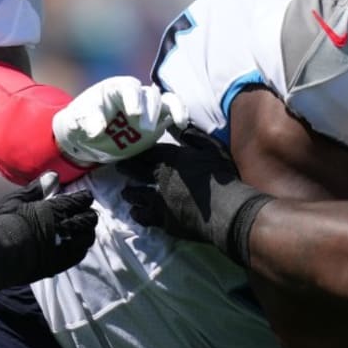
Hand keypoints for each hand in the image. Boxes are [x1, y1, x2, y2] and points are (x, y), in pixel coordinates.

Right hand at [0, 176, 97, 286]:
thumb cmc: (1, 224)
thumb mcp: (15, 200)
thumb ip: (37, 189)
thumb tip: (54, 177)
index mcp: (55, 209)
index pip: (80, 201)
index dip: (83, 198)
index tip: (83, 197)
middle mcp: (65, 229)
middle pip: (88, 220)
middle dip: (88, 215)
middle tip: (85, 212)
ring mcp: (63, 249)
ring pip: (87, 239)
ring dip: (86, 232)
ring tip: (81, 229)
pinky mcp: (58, 265)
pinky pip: (78, 256)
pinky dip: (80, 247)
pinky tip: (74, 245)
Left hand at [52, 76, 188, 165]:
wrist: (87, 136)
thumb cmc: (80, 122)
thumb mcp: (75, 121)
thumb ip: (85, 121)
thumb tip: (97, 129)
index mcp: (114, 88)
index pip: (128, 87)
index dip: (133, 97)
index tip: (134, 113)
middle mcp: (133, 94)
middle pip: (149, 94)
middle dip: (151, 109)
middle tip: (145, 128)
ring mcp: (146, 107)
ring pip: (165, 99)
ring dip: (170, 109)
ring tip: (174, 122)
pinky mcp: (155, 121)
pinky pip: (171, 112)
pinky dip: (179, 114)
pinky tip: (181, 124)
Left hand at [117, 127, 271, 264]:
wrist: (228, 212)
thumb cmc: (224, 178)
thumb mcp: (213, 150)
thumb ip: (195, 137)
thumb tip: (181, 128)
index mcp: (172, 158)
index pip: (147, 151)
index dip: (137, 151)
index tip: (129, 150)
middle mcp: (161, 177)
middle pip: (135, 170)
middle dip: (126, 167)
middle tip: (119, 167)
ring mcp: (159, 199)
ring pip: (135, 194)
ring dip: (129, 192)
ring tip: (124, 192)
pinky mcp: (163, 219)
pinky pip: (143, 216)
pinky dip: (137, 213)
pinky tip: (135, 212)